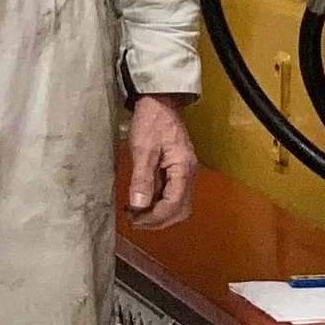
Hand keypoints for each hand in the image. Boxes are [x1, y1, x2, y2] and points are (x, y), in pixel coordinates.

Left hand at [125, 95, 198, 230]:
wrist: (159, 102)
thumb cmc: (152, 122)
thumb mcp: (143, 149)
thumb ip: (142, 179)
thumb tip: (139, 205)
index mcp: (183, 169)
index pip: (173, 205)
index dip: (154, 217)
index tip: (135, 220)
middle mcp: (188, 174)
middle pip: (179, 210)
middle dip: (159, 220)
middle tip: (136, 222)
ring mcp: (184, 173)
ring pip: (178, 205)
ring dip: (159, 214)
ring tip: (137, 215)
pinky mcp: (178, 170)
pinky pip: (172, 194)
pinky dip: (159, 203)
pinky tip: (143, 202)